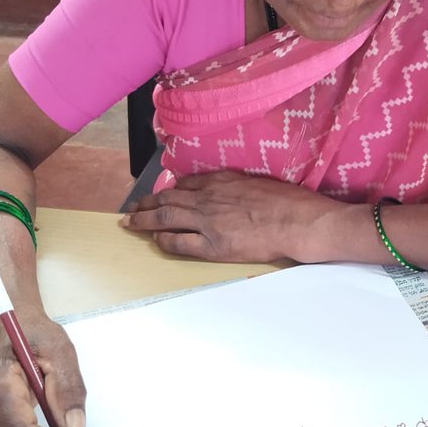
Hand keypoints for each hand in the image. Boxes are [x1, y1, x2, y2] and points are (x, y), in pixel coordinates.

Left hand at [120, 170, 341, 262]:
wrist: (297, 221)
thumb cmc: (287, 202)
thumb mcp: (257, 182)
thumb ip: (236, 186)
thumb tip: (228, 191)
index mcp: (220, 181)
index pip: (184, 184)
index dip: (167, 190)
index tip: (158, 194)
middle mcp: (208, 198)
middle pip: (167, 199)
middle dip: (146, 204)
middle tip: (132, 208)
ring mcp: (207, 222)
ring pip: (165, 218)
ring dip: (144, 220)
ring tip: (131, 223)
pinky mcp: (212, 245)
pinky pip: (179, 242)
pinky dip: (164, 240)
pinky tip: (156, 240)